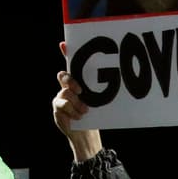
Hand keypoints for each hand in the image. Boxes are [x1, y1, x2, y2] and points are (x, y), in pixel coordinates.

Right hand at [54, 41, 103, 160]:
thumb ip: (103, 90)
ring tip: (86, 111)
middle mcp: (67, 87)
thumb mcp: (100, 100)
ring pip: (66, 92)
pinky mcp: (57, 107)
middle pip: (64, 76)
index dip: (67, 53)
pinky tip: (79, 116)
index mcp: (78, 82)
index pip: (71, 64)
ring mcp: (60, 96)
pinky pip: (63, 104)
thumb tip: (120, 80)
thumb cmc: (96, 114)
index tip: (64, 44)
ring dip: (77, 103)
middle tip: (81, 91)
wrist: (86, 134)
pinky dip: (73, 111)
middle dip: (71, 81)